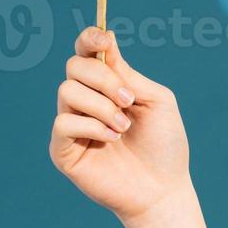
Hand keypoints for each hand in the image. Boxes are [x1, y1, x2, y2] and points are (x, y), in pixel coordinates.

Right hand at [49, 25, 191, 223]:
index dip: (89, 39)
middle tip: (128, 100)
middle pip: (74, 67)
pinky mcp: (62, 151)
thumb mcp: (157, 101)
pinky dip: (91, 127)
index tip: (102, 39)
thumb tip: (105, 40)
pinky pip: (63, 123)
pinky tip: (112, 140)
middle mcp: (85, 102)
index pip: (86, 53)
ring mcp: (72, 125)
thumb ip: (129, 74)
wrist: (163, 188)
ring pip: (67, 92)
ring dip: (101, 106)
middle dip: (104, 78)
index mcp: (107, 86)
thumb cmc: (164, 145)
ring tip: (124, 127)